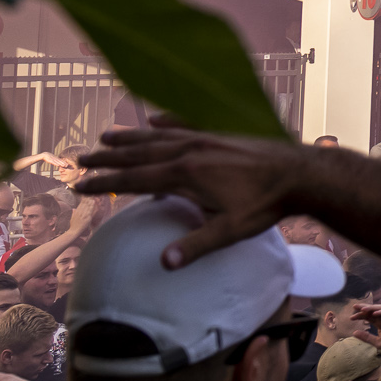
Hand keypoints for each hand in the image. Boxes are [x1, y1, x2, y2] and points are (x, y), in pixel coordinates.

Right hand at [73, 128, 317, 266]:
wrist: (302, 172)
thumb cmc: (267, 205)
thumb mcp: (231, 231)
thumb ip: (196, 245)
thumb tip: (164, 263)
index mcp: (186, 174)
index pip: (133, 180)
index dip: (104, 184)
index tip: (77, 186)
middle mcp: (191, 149)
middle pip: (139, 153)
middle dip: (107, 158)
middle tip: (79, 159)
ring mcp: (207, 137)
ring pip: (159, 135)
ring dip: (131, 137)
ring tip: (106, 136)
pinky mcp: (223, 133)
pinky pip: (189, 122)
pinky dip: (169, 120)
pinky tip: (156, 118)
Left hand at [354, 303, 380, 356]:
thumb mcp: (378, 343)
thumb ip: (367, 337)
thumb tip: (353, 332)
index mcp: (380, 324)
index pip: (368, 317)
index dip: (360, 316)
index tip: (351, 318)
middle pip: (373, 311)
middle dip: (364, 308)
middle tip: (354, 307)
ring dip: (372, 308)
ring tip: (363, 309)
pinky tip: (375, 313)